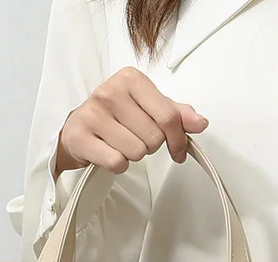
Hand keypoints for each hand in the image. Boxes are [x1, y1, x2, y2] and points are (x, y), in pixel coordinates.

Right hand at [56, 67, 208, 176]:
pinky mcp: (81, 137)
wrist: (77, 128)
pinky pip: (117, 162)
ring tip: (121, 144)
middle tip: (135, 138)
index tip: (178, 150)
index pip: (168, 116)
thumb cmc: (115, 117)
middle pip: (154, 137)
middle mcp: (110, 92)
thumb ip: (176, 114)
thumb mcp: (148, 108)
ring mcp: (93, 114)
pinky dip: (118, 165)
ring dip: (133, 156)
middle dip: (150, 145)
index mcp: (131, 79)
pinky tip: (110, 153)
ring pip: (136, 152)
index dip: (178, 139)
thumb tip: (200, 123)